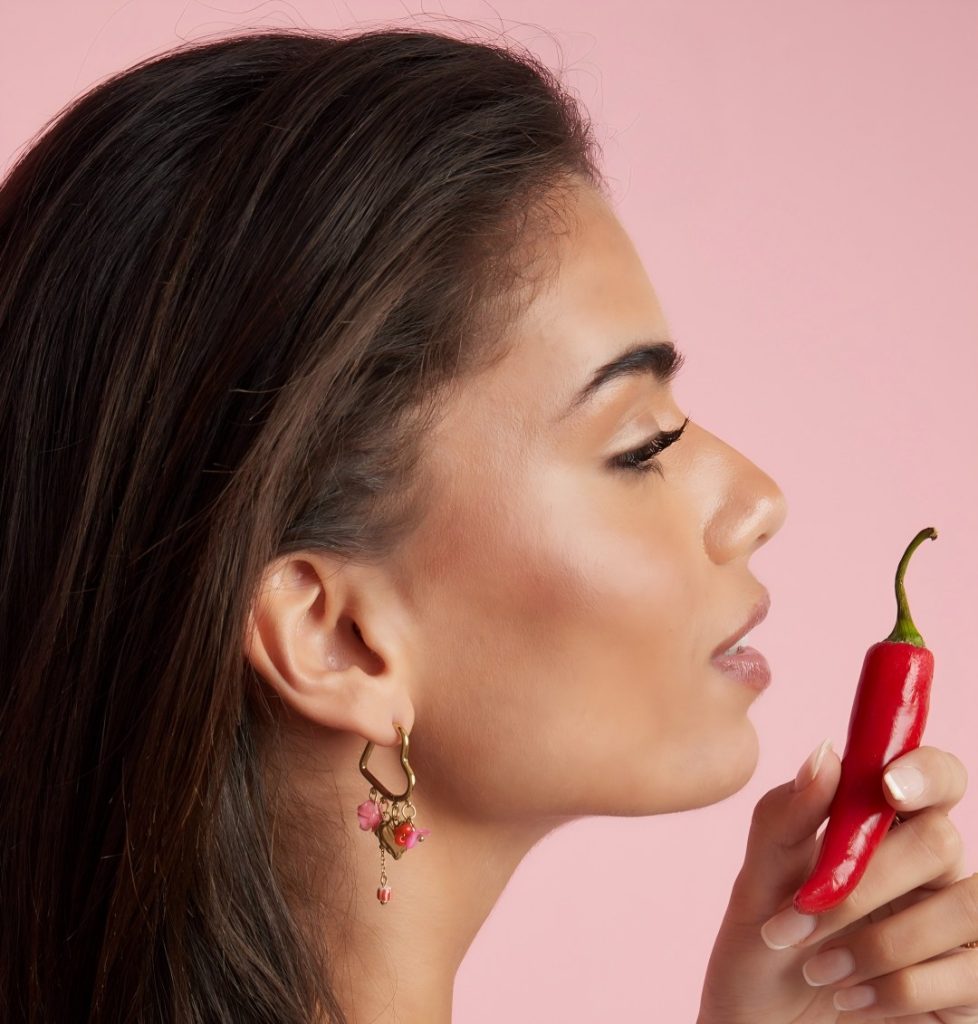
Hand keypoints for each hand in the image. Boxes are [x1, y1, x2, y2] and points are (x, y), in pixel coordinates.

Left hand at [696, 743, 977, 1022]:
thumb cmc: (760, 949)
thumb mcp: (756, 884)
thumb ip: (785, 819)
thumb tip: (824, 753)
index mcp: (884, 829)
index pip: (936, 777)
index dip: (925, 771)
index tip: (887, 787)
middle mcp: (931, 871)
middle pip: (940, 839)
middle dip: (867, 880)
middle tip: (802, 915)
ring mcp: (958, 929)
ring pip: (966, 905)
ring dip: (882, 940)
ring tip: (819, 967)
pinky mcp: (970, 987)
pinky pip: (969, 974)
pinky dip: (897, 988)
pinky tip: (851, 999)